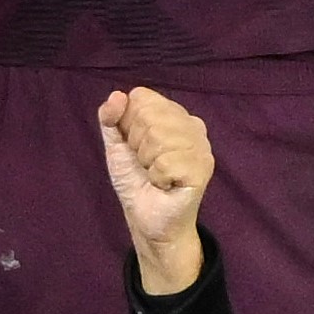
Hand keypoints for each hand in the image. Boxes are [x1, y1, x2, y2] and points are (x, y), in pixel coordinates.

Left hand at [95, 84, 215, 288]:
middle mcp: (192, 124)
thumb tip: (117, 95)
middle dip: (137, 145)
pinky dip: (157, 177)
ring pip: (158, 137)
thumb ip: (110, 118)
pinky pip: (166, 161)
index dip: (129, 125)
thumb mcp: (116, 145)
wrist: (147, 218)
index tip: (135, 147)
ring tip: (156, 174)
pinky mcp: (203, 167)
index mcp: (173, 113)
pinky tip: (165, 184)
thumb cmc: (136, 180)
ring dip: (147, 162)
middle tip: (146, 164)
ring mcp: (201, 145)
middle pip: (148, 116)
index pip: (141, 98)